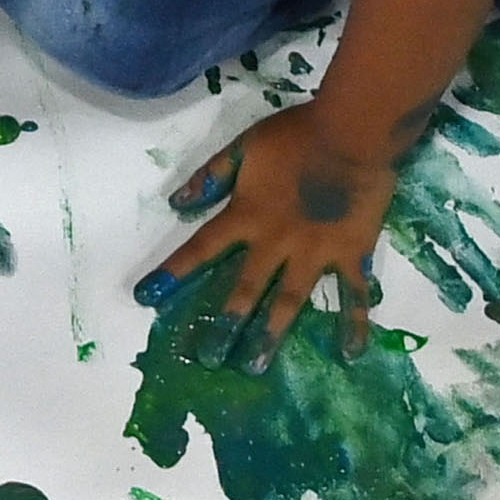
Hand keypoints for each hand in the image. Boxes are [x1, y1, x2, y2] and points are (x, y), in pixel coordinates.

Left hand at [137, 102, 395, 368]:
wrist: (353, 133)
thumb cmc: (298, 135)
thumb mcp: (244, 147)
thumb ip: (212, 175)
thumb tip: (177, 204)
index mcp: (247, 216)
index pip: (201, 249)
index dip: (173, 273)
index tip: (146, 297)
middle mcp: (275, 243)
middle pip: (244, 289)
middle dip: (224, 324)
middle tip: (209, 358)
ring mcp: (313, 253)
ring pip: (289, 302)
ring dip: (271, 335)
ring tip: (255, 366)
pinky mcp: (350, 254)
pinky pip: (352, 293)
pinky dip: (353, 322)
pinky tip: (350, 353)